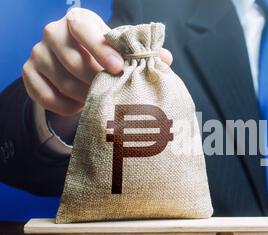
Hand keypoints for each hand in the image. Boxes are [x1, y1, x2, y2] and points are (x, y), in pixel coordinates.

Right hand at [22, 8, 172, 117]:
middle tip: (113, 93)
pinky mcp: (29, 74)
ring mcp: (38, 53)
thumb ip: (141, 54)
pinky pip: (47, 97)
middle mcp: (53, 32)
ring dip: (85, 96)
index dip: (100, 48)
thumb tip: (165, 59)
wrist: (74, 68)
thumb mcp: (120, 51)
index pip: (83, 27)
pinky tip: (81, 106)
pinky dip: (67, 107)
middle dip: (97, 82)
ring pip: (63, 82)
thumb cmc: (103, 57)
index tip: (118, 68)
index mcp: (78, 21)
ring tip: (100, 100)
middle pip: (73, 60)